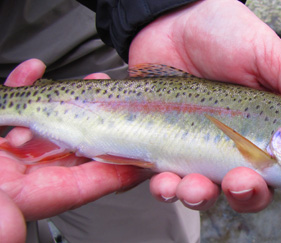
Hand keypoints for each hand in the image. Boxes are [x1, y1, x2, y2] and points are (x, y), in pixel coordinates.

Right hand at [0, 59, 152, 241]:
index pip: (80, 184)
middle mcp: (17, 174)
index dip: (113, 171)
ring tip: (93, 81)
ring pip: (48, 122)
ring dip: (69, 100)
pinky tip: (33, 71)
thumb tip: (6, 235)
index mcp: (22, 196)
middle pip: (72, 149)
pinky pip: (9, 103)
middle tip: (125, 110)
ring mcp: (3, 150)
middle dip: (102, 128)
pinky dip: (21, 86)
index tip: (141, 160)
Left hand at [129, 0, 280, 224]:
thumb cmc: (224, 33)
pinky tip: (161, 180)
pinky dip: (163, 188)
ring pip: (206, 193)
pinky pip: (165, 179)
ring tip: (190, 184)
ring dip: (200, 197)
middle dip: (248, 196)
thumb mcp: (267, 55)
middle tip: (243, 181)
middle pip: (250, 192)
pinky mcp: (167, 147)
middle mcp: (237, 147)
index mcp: (269, 132)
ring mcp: (200, 150)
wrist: (172, 19)